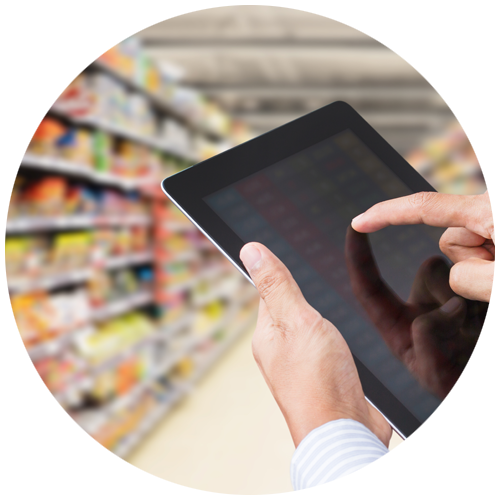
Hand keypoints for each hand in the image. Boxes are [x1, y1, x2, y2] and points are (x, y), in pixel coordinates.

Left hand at [240, 242, 392, 447]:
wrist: (346, 434)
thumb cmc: (319, 379)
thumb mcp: (297, 319)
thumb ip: (277, 285)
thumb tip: (250, 250)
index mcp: (266, 335)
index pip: (269, 293)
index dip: (282, 275)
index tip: (295, 260)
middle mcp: (280, 351)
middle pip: (291, 311)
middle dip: (305, 296)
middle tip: (322, 279)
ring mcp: (303, 366)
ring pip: (311, 329)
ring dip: (322, 319)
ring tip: (335, 308)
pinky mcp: (325, 378)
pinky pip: (327, 347)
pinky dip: (335, 338)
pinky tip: (345, 338)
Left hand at [344, 226, 488, 416]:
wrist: (496, 404)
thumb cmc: (461, 395)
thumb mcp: (433, 372)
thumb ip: (429, 339)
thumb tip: (449, 305)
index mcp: (396, 324)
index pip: (369, 286)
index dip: (359, 256)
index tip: (353, 226)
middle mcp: (421, 307)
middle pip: (429, 270)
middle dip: (445, 285)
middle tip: (464, 324)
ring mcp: (451, 303)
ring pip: (458, 274)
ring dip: (468, 297)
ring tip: (481, 334)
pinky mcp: (479, 300)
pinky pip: (480, 281)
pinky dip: (485, 300)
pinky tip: (490, 327)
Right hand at [351, 191, 499, 301]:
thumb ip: (471, 280)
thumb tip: (453, 278)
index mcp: (488, 210)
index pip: (423, 206)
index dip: (385, 214)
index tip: (358, 223)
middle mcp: (489, 212)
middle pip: (449, 243)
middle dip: (469, 267)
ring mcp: (495, 225)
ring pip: (467, 257)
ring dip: (485, 275)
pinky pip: (482, 259)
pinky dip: (493, 276)